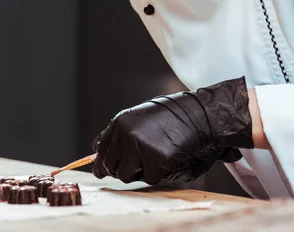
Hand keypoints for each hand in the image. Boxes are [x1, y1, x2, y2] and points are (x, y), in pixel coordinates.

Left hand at [92, 77, 253, 184]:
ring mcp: (140, 149)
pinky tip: (168, 157)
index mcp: (120, 123)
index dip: (101, 164)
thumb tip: (95, 150)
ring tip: (154, 158)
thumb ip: (117, 133)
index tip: (102, 172)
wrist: (197, 115)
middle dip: (120, 170)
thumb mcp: (137, 118)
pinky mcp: (157, 163)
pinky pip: (149, 178)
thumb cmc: (169, 117)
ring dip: (139, 172)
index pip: (101, 150)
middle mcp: (126, 136)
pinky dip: (159, 173)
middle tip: (135, 168)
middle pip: (111, 166)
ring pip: (126, 176)